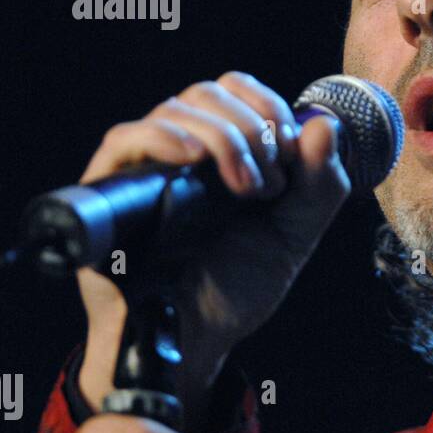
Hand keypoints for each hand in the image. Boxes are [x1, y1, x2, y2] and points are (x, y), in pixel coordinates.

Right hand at [75, 71, 350, 422]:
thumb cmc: (236, 289)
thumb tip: (324, 124)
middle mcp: (181, 154)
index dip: (266, 105)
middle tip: (270, 182)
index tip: (291, 149)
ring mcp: (144, 169)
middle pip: (207, 93)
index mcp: (222, 154)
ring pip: (173, 109)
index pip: (234, 91)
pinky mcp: (109, 191)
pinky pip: (123, 138)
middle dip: (251, 127)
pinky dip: (161, 136)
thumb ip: (320, 185)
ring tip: (244, 189)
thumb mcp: (294, 236)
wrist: (197, 341)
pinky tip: (191, 157)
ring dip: (222, 138)